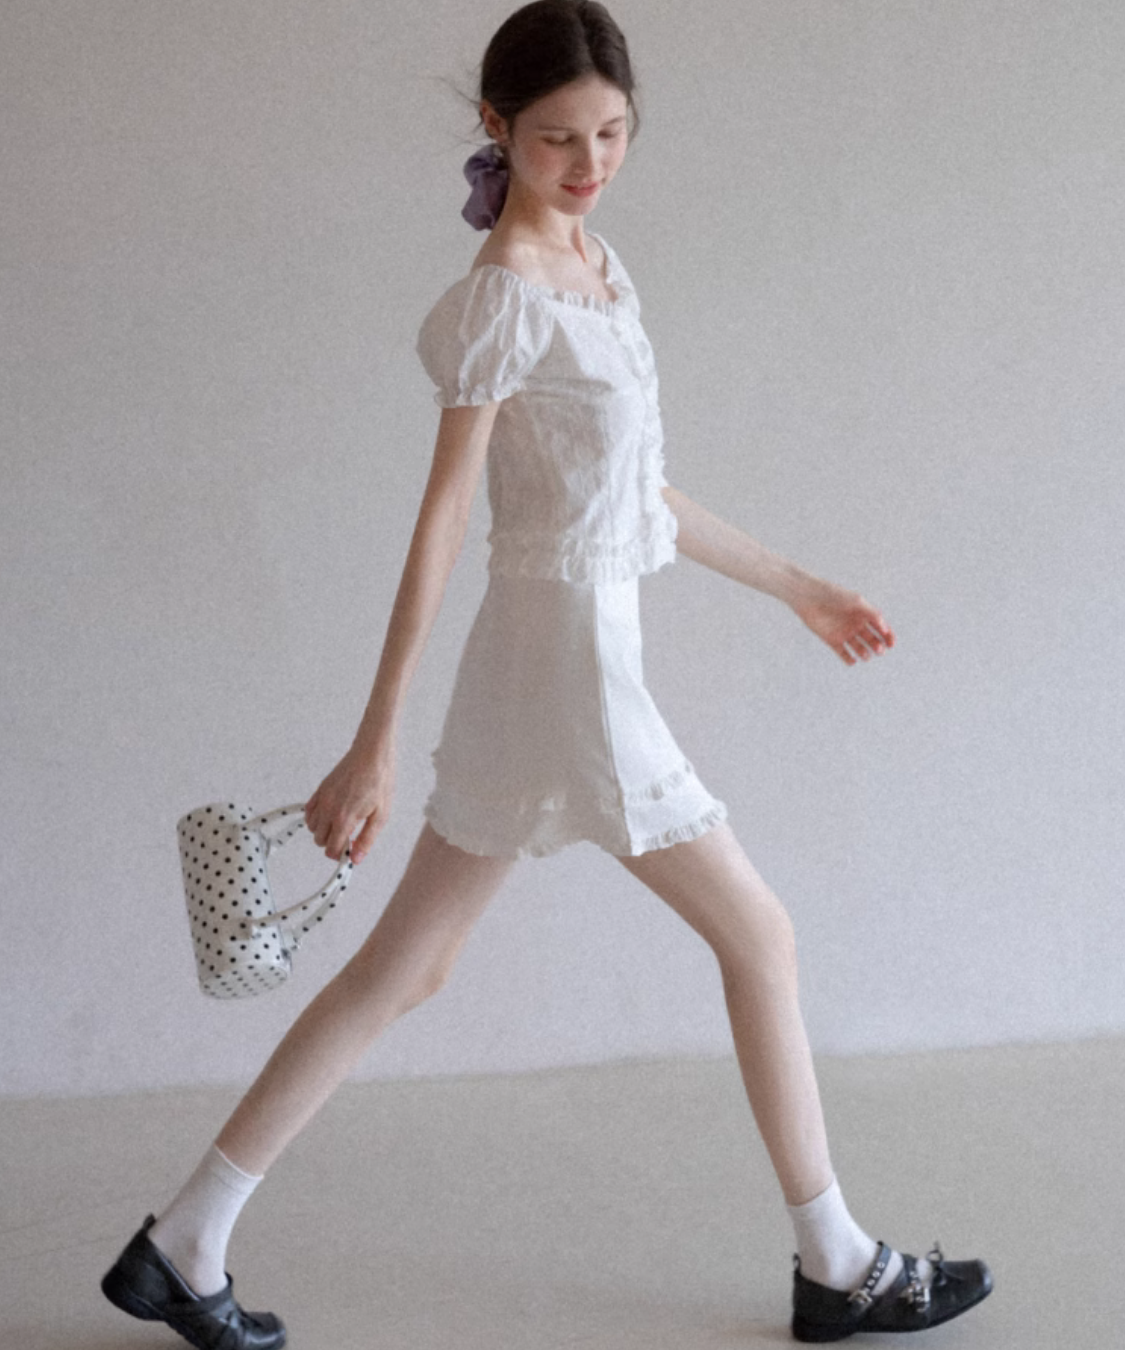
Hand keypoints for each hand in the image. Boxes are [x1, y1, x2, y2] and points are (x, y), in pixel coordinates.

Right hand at [304, 742, 394, 863]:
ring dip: (324, 831)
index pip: (331, 850)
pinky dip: (316, 818)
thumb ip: (366, 839)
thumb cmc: (380, 781)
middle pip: (320, 841)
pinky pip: (309, 812)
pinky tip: (332, 814)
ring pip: (312, 828)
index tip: (351, 849)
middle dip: (333, 843)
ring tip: (342, 824)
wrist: (372, 754)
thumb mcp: (381, 815)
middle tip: (350, 836)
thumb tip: (355, 859)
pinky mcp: (320, 789)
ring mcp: (322, 798)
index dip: (341, 854)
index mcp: (344, 818)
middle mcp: (328, 809)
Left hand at [791, 584, 895, 665]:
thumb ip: (872, 614)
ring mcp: (844, 633)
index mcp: (864, 614)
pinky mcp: (832, 640)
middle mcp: (856, 624)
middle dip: (877, 646)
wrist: (810, 599)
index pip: (881, 627)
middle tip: (879, 650)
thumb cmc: (834, 596)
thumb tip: (885, 628)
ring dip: (864, 653)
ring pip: (859, 647)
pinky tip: (853, 661)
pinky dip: (849, 659)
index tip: (891, 644)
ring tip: (865, 655)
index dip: (888, 636)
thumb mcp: (856, 602)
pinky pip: (843, 653)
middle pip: (872, 639)